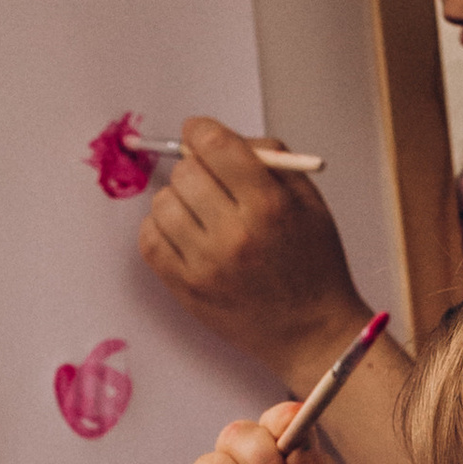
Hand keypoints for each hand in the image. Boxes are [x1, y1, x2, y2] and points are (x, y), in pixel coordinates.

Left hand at [139, 118, 372, 385]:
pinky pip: (149, 240)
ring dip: (177, 199)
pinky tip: (184, 233)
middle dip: (194, 167)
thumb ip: (269, 160)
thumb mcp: (310, 202)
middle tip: (209, 180)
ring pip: (162, 204)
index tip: (198, 133)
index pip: (215, 146)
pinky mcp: (185, 289)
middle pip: (185, 173)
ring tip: (200, 212)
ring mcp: (205, 265)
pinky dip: (160, 228)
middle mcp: (233, 234)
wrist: (311, 332)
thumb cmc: (314, 265)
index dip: (200, 131)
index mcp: (269, 206)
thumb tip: (216, 136)